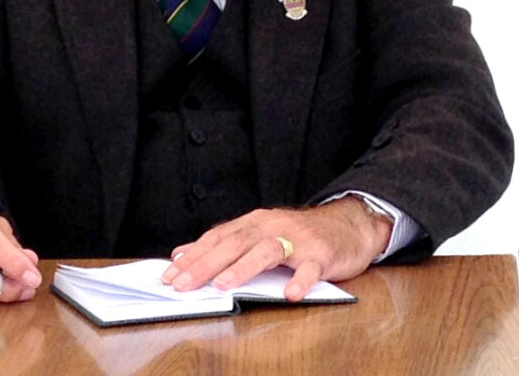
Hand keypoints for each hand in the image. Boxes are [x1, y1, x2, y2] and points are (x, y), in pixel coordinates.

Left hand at [160, 198, 391, 301]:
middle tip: (184, 284)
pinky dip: (300, 281)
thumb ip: (225, 243)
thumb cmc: (299, 235)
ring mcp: (297, 240)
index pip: (218, 238)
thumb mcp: (260, 233)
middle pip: (235, 244)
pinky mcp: (322, 255)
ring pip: (267, 251)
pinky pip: (310, 269)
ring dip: (243, 268)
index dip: (193, 256)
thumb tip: (183, 254)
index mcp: (254, 223)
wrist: (348, 224)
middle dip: (206, 264)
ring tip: (224, 286)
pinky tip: (289, 294)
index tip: (170, 275)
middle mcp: (272, 227)